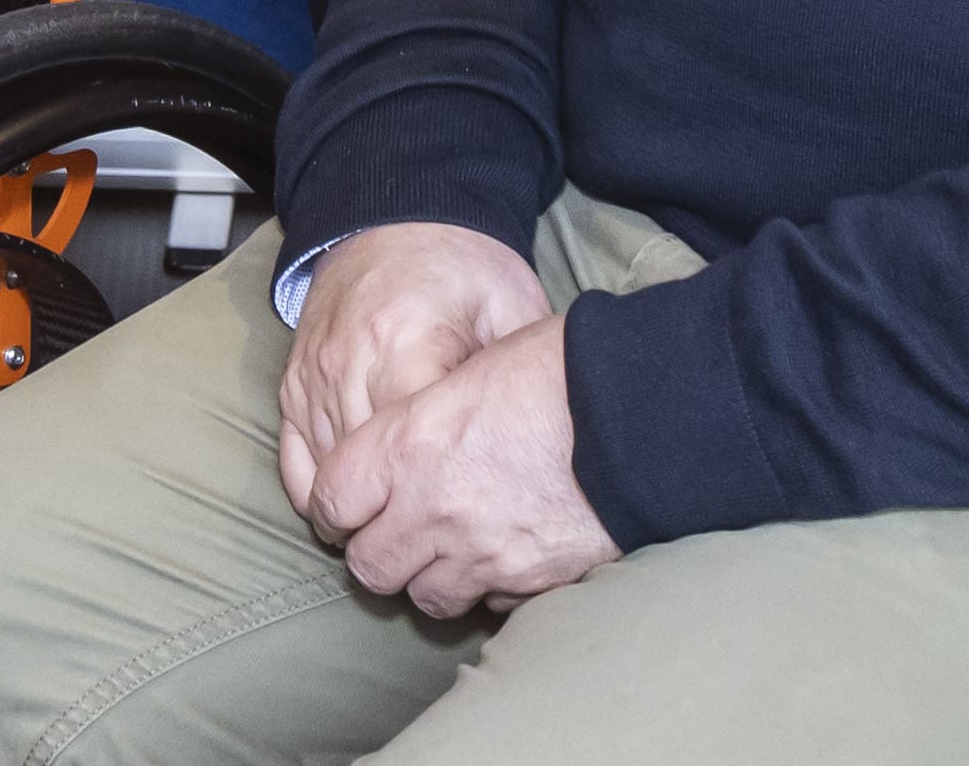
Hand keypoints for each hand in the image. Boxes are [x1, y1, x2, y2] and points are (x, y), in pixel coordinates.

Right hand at [275, 222, 548, 529]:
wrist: (393, 218)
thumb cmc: (464, 268)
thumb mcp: (511, 307)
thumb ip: (518, 377)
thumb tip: (550, 443)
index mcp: (404, 346)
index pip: (412, 453)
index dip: (443, 499)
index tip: (477, 524)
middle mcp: (347, 366)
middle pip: (365, 478)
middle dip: (402, 522)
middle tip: (445, 555)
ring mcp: (312, 378)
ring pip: (324, 480)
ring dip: (360, 519)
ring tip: (405, 544)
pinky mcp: (292, 385)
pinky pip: (292, 463)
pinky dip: (318, 497)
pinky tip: (354, 518)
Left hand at [313, 315, 621, 620]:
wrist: (638, 412)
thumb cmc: (557, 368)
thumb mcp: (473, 366)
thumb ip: (427, 412)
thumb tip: (415, 426)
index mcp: (407, 444)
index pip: (330, 499)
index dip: (333, 505)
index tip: (345, 504)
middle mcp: (432, 507)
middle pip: (369, 565)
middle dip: (376, 552)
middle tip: (394, 532)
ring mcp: (481, 553)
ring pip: (426, 597)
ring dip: (430, 576)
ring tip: (450, 548)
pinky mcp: (530, 581)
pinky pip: (488, 602)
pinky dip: (488, 584)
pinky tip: (502, 553)